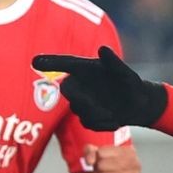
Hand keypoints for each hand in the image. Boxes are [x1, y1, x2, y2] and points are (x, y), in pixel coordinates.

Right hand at [32, 47, 166, 129]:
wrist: (138, 104)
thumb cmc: (130, 83)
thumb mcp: (126, 73)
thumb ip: (114, 62)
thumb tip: (103, 49)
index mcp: (84, 69)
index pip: (63, 64)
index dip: (49, 62)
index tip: (34, 62)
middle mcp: (79, 84)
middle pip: (66, 91)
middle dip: (80, 99)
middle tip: (97, 105)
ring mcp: (81, 101)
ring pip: (78, 110)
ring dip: (96, 113)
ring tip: (113, 114)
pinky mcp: (87, 117)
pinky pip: (88, 123)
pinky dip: (102, 123)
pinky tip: (115, 120)